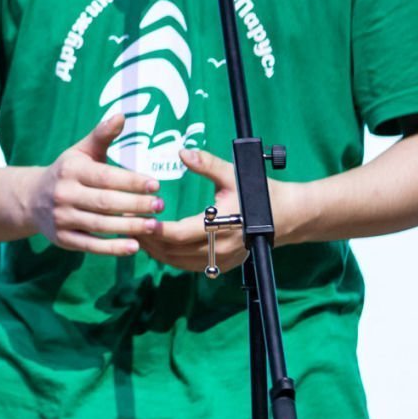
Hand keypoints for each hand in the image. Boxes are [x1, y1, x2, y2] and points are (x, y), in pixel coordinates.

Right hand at [26, 113, 165, 254]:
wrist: (32, 199)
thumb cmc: (68, 171)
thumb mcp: (81, 150)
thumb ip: (102, 134)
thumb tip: (122, 115)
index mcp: (71, 170)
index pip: (105, 176)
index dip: (131, 181)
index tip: (156, 184)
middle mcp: (64, 194)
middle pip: (105, 202)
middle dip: (135, 205)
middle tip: (160, 206)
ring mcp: (62, 218)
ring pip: (100, 225)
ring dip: (129, 227)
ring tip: (154, 226)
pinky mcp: (63, 239)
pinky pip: (91, 245)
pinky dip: (113, 248)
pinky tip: (134, 246)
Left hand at [140, 148, 301, 271]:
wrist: (289, 216)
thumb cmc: (261, 192)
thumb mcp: (235, 173)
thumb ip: (207, 164)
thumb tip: (183, 152)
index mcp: (222, 225)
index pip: (181, 234)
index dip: (158, 230)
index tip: (140, 220)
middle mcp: (222, 248)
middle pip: (175, 252)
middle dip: (149, 241)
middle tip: (128, 225)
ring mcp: (223, 260)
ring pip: (180, 263)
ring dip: (157, 251)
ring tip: (136, 234)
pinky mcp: (224, 265)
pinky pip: (190, 266)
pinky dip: (171, 258)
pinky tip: (157, 246)